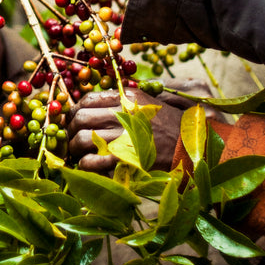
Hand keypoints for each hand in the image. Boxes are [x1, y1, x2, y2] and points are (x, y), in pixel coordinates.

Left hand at [67, 87, 181, 173]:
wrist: (194, 148)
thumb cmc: (170, 127)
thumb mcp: (149, 104)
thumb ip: (124, 101)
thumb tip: (94, 105)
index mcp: (127, 96)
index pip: (87, 100)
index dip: (73, 113)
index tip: (72, 123)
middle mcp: (123, 112)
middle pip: (79, 118)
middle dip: (69, 132)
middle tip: (72, 143)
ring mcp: (124, 135)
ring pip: (81, 139)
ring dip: (76, 151)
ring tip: (80, 157)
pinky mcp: (126, 158)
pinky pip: (92, 161)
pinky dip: (86, 166)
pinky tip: (91, 168)